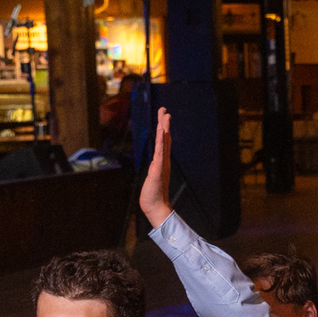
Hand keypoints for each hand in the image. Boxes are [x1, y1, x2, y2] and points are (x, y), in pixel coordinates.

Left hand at [139, 109, 174, 226]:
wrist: (155, 206)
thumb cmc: (152, 195)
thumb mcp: (152, 178)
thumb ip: (155, 172)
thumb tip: (156, 168)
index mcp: (162, 162)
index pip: (163, 142)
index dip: (164, 129)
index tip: (164, 117)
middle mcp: (164, 161)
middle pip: (165, 138)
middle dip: (163, 123)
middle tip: (164, 109)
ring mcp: (162, 163)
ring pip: (164, 142)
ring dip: (164, 128)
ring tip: (165, 116)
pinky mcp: (159, 168)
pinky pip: (160, 151)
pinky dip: (162, 140)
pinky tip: (162, 131)